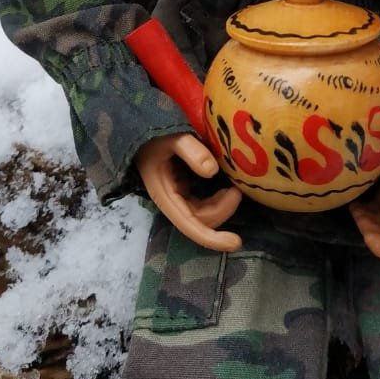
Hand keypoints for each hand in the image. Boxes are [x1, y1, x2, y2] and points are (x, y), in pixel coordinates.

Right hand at [135, 133, 242, 251]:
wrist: (142, 136)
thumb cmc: (155, 137)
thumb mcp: (172, 138)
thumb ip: (191, 150)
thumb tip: (212, 171)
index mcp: (165, 195)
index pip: (190, 225)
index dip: (212, 238)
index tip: (236, 242)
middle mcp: (172, 202)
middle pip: (202, 221)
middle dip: (223, 211)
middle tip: (237, 189)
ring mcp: (179, 199)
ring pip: (205, 215)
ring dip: (223, 206)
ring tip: (234, 188)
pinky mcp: (184, 192)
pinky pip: (204, 205)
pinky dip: (219, 201)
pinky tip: (227, 188)